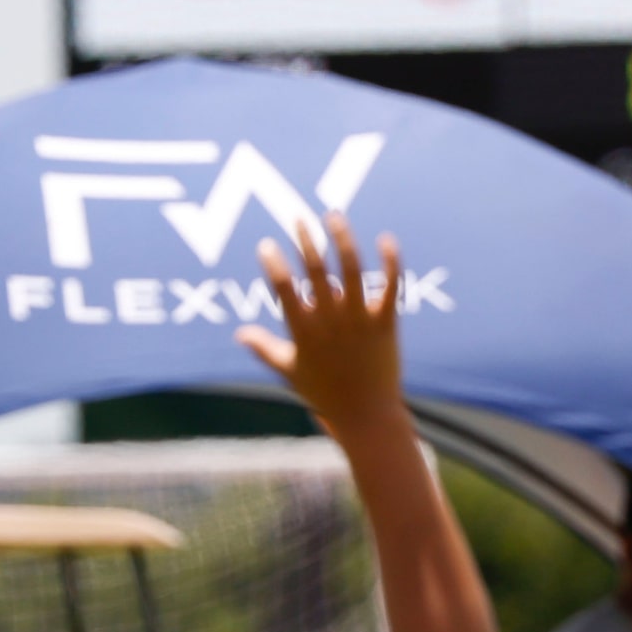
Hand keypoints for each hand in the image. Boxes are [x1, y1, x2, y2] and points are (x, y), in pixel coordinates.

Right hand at [237, 212, 403, 442]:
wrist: (365, 414)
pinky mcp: (386, 321)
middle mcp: (331, 321)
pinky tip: (385, 239)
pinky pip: (391, 285)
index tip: (266, 245)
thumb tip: (239, 333)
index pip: (284, 291)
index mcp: (303, 332)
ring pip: (352, 270)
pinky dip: (390, 261)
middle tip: (298, 219)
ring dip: (342, 240)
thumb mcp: (288, 370)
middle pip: (316, 272)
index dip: (273, 266)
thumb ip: (263, 347)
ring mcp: (359, 319)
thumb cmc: (322, 393)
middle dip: (305, 242)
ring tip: (333, 217)